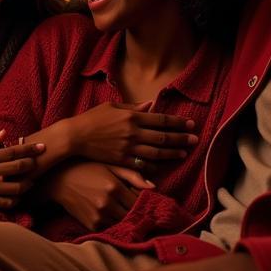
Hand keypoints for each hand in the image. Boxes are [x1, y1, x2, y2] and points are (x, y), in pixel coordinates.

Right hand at [0, 130, 43, 208]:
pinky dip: (15, 200)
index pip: (12, 151)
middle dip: (33, 164)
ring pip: (15, 188)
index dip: (29, 149)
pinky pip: (5, 203)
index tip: (42, 147)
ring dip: (27, 184)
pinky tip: (18, 196)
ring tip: (32, 181)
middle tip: (42, 162)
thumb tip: (4, 133)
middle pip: (17, 168)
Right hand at [44, 161, 151, 230]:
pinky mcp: (91, 225)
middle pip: (133, 215)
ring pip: (122, 223)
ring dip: (126, 218)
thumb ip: (133, 176)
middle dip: (137, 212)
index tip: (145, 200)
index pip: (139, 201)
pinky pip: (110, 227)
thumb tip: (153, 187)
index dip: (144, 201)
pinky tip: (110, 214)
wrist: (60, 180)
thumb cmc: (87, 169)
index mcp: (115, 187)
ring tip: (123, 210)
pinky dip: (113, 222)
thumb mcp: (110, 166)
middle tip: (137, 207)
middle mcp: (107, 204)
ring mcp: (98, 216)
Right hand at [61, 102, 197, 166]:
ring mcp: (127, 148)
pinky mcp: (121, 160)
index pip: (161, 120)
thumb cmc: (92, 118)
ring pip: (156, 152)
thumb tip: (151, 105)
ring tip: (184, 153)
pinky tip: (164, 165)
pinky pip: (142, 164)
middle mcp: (133, 132)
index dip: (178, 122)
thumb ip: (133, 107)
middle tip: (195, 140)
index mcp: (132, 117)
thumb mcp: (112, 106)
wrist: (75, 137)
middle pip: (163, 137)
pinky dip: (154, 165)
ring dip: (172, 153)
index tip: (191, 124)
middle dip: (181, 138)